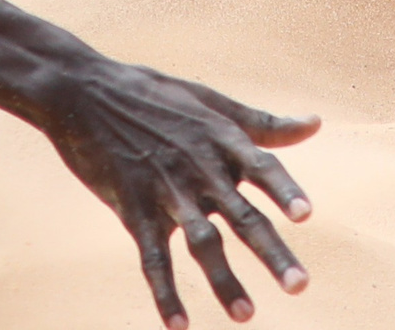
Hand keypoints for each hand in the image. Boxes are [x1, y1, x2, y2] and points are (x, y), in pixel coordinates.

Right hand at [34, 55, 316, 327]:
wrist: (80, 90)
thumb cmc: (149, 94)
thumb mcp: (205, 100)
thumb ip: (260, 122)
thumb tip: (315, 124)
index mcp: (217, 137)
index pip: (260, 165)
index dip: (282, 189)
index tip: (305, 215)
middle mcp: (197, 165)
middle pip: (240, 214)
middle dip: (270, 250)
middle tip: (299, 285)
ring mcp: (164, 188)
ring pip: (201, 241)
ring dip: (224, 280)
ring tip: (246, 315)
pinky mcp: (133, 207)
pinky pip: (152, 256)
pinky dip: (165, 292)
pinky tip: (179, 327)